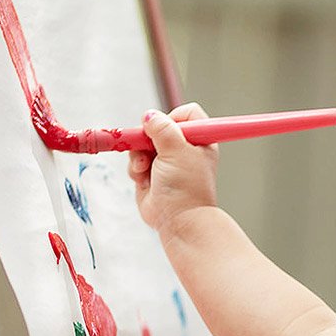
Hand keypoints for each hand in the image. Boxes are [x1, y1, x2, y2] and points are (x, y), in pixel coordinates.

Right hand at [129, 103, 218, 236]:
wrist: (179, 221)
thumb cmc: (186, 188)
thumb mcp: (177, 149)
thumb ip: (162, 128)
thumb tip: (149, 116)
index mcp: (200, 141)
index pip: (187, 114)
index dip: (174, 117)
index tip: (168, 129)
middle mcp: (183, 150)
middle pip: (159, 127)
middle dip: (149, 137)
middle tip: (150, 147)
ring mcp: (166, 163)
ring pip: (143, 144)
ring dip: (140, 154)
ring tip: (146, 168)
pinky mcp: (151, 175)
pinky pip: (136, 161)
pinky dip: (136, 169)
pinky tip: (144, 180)